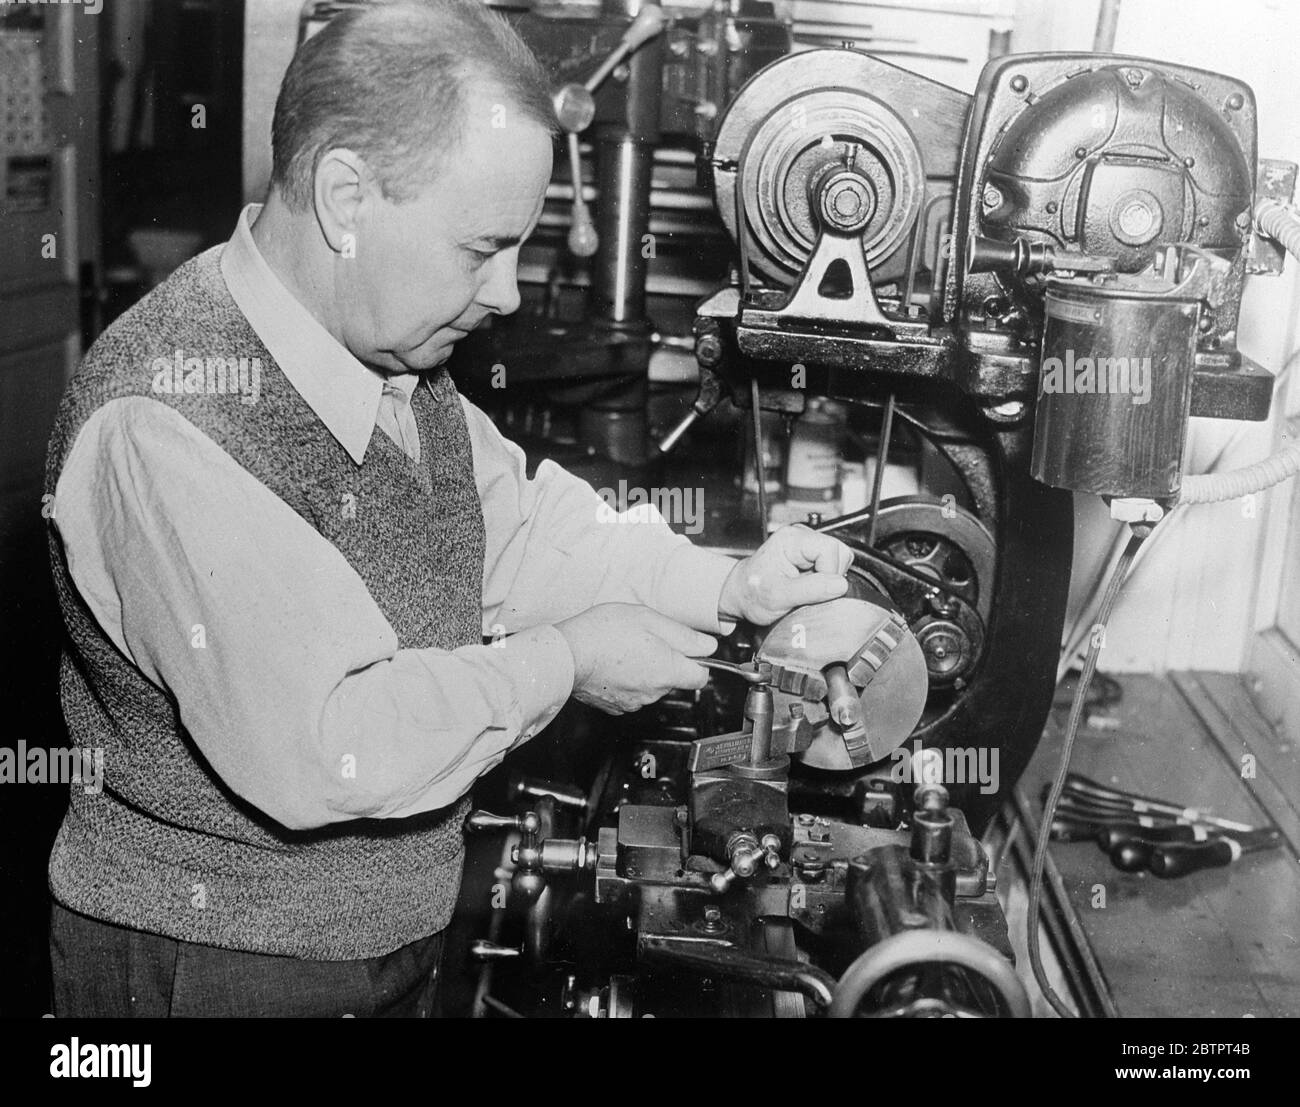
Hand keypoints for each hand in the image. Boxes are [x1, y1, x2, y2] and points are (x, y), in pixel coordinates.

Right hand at [556, 603, 716, 714]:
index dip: (697, 662)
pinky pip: (632, 693)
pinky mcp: (616, 706)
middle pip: (674, 679)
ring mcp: (634, 702)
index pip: (701, 677)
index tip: (687, 650)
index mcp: (668, 670)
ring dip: (646, 671)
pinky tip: (614, 664)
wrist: (566, 654)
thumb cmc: (604, 632)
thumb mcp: (649, 619)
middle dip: (667, 661)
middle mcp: (655, 691)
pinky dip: (627, 681)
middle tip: (646, 640)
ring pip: (652, 687)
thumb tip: (708, 646)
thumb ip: (684, 635)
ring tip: (625, 650)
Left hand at [718, 525, 853, 625]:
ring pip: (839, 558)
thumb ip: (811, 590)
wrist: (741, 594)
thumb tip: (840, 585)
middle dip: (830, 576)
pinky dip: (825, 579)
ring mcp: (806, 544)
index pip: (830, 549)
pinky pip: (833, 565)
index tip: (813, 589)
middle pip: (839, 551)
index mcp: (791, 539)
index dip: (829, 573)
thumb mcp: (779, 597)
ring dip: (828, 578)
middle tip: (808, 589)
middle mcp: (800, 536)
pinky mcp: (810, 554)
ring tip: (805, 587)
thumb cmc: (752, 593)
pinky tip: (807, 584)